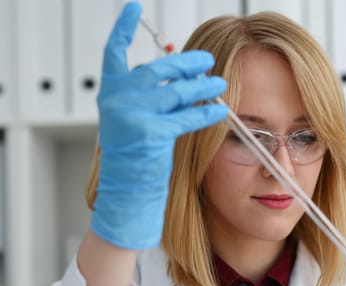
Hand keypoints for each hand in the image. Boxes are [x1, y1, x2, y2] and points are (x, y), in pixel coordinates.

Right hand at [90, 2, 227, 248]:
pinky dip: (206, 113)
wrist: (125, 193)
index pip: (114, 52)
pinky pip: (186, 116)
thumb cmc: (134, 158)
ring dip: (203, 87)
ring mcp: (131, 114)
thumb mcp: (136, 120)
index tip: (134, 5)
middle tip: (208, 60)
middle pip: (158, 69)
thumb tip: (183, 72)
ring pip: (175, 91)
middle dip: (186, 64)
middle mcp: (117, 99)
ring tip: (221, 84)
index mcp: (111, 92)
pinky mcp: (149, 133)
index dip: (124, 27)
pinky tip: (221, 110)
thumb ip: (152, 96)